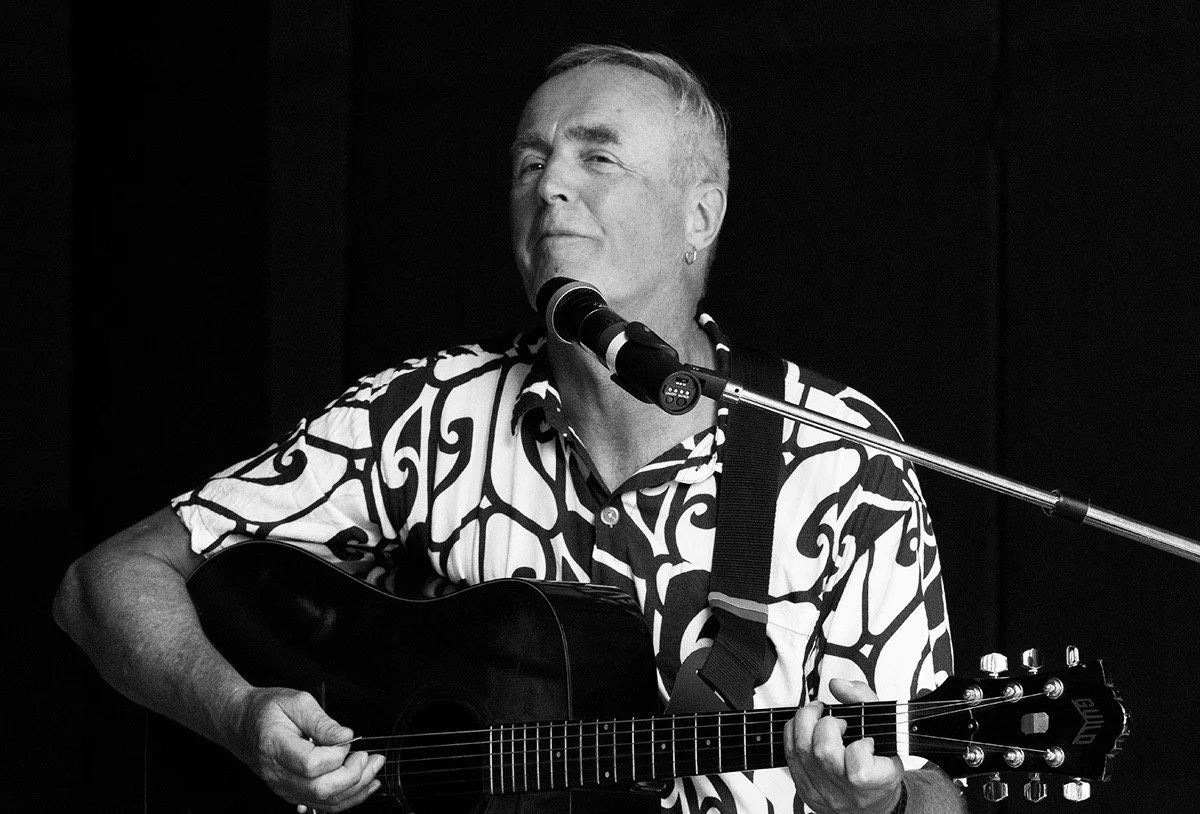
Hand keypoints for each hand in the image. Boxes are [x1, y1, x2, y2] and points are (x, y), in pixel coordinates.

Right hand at [232, 687, 385, 811]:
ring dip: (357, 788)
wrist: (242, 725)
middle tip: (369, 756)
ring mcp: (285, 788)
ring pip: (325, 802)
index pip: (311, 764)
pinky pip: (323, 804)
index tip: (347, 740)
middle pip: (321, 789)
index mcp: (275, 748)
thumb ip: (322, 721)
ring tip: (375, 768)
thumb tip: (345, 737)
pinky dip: (349, 797)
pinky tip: (366, 784)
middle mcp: (278, 775)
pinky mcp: (293, 793)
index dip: (336, 754)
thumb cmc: (266, 710)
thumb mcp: (295, 701)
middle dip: (353, 775)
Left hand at [784, 678, 903, 813]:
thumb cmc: (880, 760)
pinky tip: (807, 728)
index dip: (860, 748)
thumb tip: (837, 684)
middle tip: (838, 722)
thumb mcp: (886, 728)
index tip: (866, 742)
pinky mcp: (804, 789)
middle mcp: (847, 793)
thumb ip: (864, 700)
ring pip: (801, 750)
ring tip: (819, 717)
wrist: (871, 798)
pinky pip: (789, 754)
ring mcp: (823, 793)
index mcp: (876, 783)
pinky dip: (795, 732)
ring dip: (807, 722)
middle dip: (828, 724)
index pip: (860, 770)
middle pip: (824, 752)